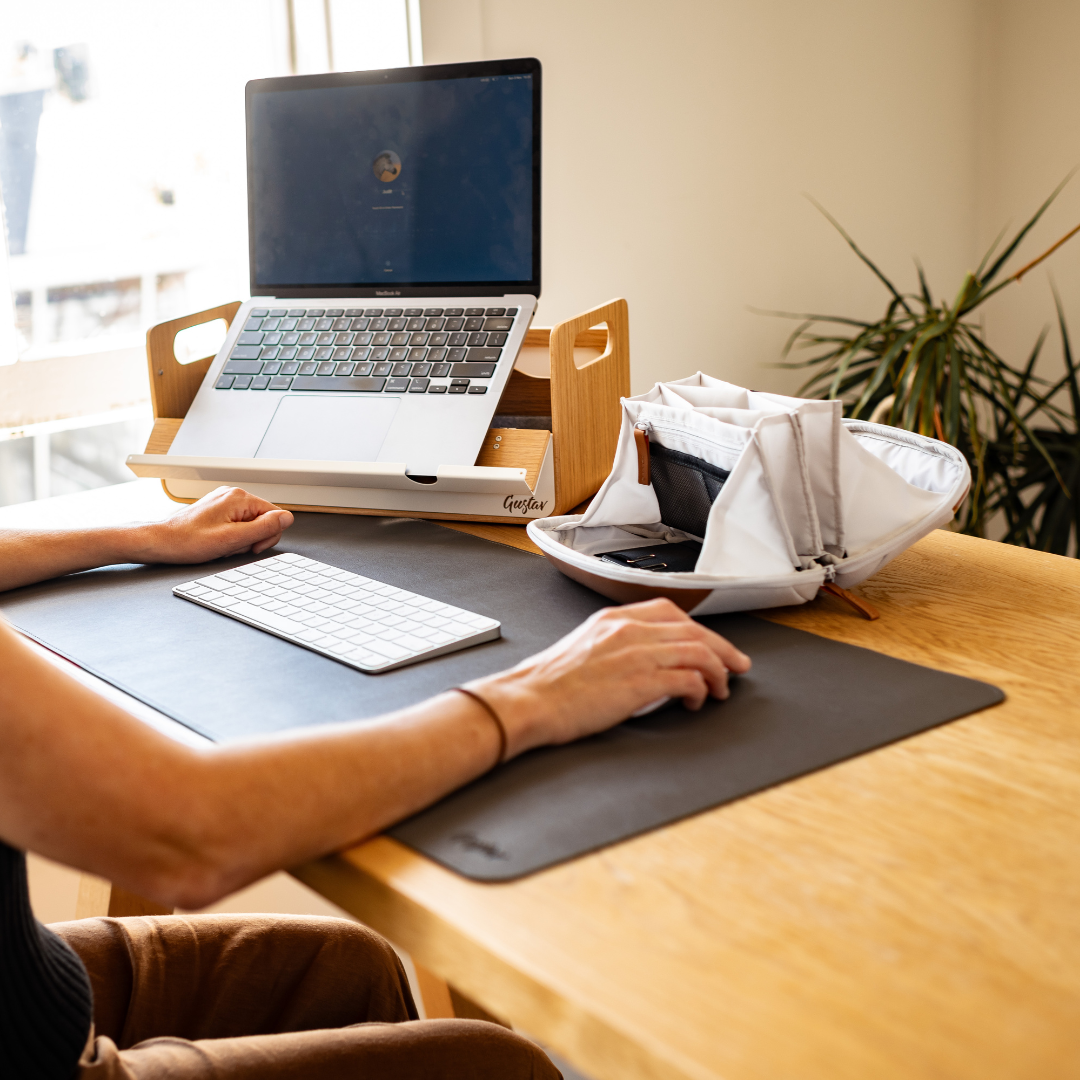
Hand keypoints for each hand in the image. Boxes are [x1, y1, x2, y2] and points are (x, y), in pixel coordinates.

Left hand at [138, 487, 294, 564]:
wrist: (160, 542)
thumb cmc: (188, 541)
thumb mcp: (232, 539)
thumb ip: (264, 528)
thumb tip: (287, 518)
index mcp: (239, 498)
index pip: (275, 515)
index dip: (267, 536)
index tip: (250, 547)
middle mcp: (233, 495)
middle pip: (263, 519)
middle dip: (253, 538)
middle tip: (233, 546)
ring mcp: (224, 501)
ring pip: (250, 524)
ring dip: (241, 538)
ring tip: (222, 544)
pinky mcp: (218, 509)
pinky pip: (238, 524)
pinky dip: (232, 535)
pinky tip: (218, 541)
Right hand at [470, 598, 751, 757]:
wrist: (528, 700)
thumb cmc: (548, 684)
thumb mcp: (584, 648)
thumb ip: (614, 646)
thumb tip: (641, 661)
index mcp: (614, 619)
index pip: (669, 611)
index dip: (698, 628)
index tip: (711, 643)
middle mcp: (628, 630)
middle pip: (692, 629)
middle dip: (721, 648)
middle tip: (736, 666)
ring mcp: (636, 653)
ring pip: (698, 651)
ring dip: (718, 671)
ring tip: (721, 688)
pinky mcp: (640, 682)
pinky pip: (688, 679)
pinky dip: (700, 690)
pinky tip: (697, 701)